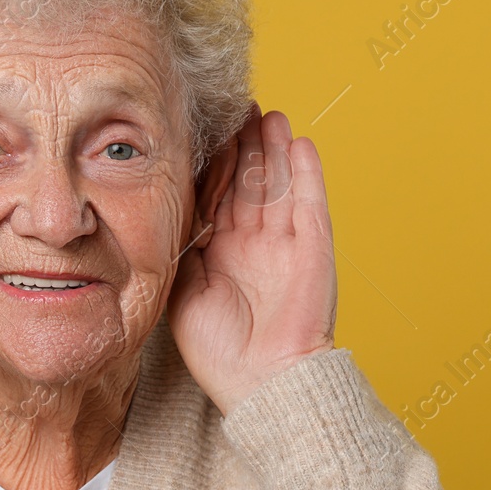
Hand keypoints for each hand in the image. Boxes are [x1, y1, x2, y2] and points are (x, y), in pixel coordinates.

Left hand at [169, 107, 336, 414]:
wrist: (262, 383)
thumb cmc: (219, 351)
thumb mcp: (182, 294)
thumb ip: (183, 250)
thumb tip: (177, 212)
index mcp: (222, 255)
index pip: (219, 197)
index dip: (216, 165)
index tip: (208, 130)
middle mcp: (254, 245)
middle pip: (250, 182)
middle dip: (245, 145)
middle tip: (239, 105)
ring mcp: (285, 244)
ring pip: (278, 184)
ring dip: (273, 149)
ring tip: (267, 112)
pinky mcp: (312, 248)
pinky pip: (309, 202)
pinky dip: (305, 173)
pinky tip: (298, 143)